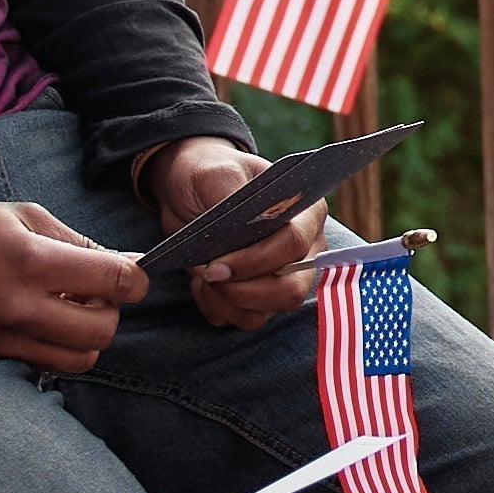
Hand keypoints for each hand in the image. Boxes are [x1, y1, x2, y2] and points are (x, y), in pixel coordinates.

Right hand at [0, 197, 140, 371]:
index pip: (112, 280)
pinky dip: (62, 348)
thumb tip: (127, 263)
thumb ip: (77, 241)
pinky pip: (51, 365)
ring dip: (90, 335)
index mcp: (30, 260)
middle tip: (99, 291)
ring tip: (72, 309)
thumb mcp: (22, 215)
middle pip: (104, 329)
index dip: (136, 278)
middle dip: (114, 310)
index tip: (134, 274)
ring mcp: (6, 337)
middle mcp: (21, 305)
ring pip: (82, 358)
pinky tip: (49, 322)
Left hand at [135, 138, 325, 331]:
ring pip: (265, 312)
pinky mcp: (260, 297)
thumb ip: (229, 193)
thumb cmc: (208, 175)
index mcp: (305, 213)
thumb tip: (238, 227)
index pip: (296, 245)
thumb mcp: (214, 173)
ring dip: (225, 301)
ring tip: (201, 276)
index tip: (216, 265)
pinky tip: (202, 285)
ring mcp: (284, 277)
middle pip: (290, 291)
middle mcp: (304, 251)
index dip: (256, 260)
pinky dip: (217, 308)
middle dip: (243, 291)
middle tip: (208, 275)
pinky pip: (244, 319)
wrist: (188, 191)